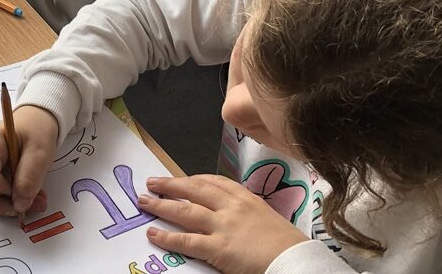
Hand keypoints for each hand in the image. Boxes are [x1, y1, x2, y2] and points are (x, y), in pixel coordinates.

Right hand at [0, 105, 57, 215]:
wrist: (34, 121)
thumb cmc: (37, 131)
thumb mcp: (41, 153)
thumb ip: (30, 180)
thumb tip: (19, 205)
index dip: (3, 192)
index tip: (24, 187)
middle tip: (25, 201)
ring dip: (0, 203)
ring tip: (25, 197)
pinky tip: (17, 192)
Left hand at [138, 174, 307, 273]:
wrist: (298, 261)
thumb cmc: (288, 245)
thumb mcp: (268, 218)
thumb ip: (247, 213)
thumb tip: (233, 217)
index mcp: (246, 198)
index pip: (214, 181)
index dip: (193, 179)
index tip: (182, 179)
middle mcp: (232, 207)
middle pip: (194, 190)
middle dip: (171, 185)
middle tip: (152, 183)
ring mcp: (223, 226)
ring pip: (185, 210)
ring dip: (161, 205)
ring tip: (144, 202)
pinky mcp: (219, 248)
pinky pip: (187, 241)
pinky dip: (167, 237)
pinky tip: (153, 233)